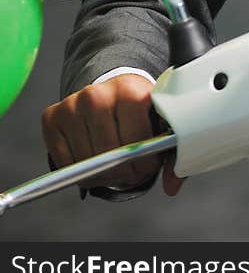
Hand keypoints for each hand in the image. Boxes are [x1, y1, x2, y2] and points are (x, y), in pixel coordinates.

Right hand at [41, 74, 182, 195]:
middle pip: (109, 154)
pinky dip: (80, 171)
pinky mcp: (52, 117)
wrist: (113, 87)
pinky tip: (93, 160)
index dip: (144, 162)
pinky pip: (65, 162)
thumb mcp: (159, 121)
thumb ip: (171, 152)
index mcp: (129, 89)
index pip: (135, 140)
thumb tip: (172, 186)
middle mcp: (97, 94)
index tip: (148, 165)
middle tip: (131, 171)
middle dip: (124, 171)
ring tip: (114, 165)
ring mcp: (72, 104)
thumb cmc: (138, 108)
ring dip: (102, 174)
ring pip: (87, 162)